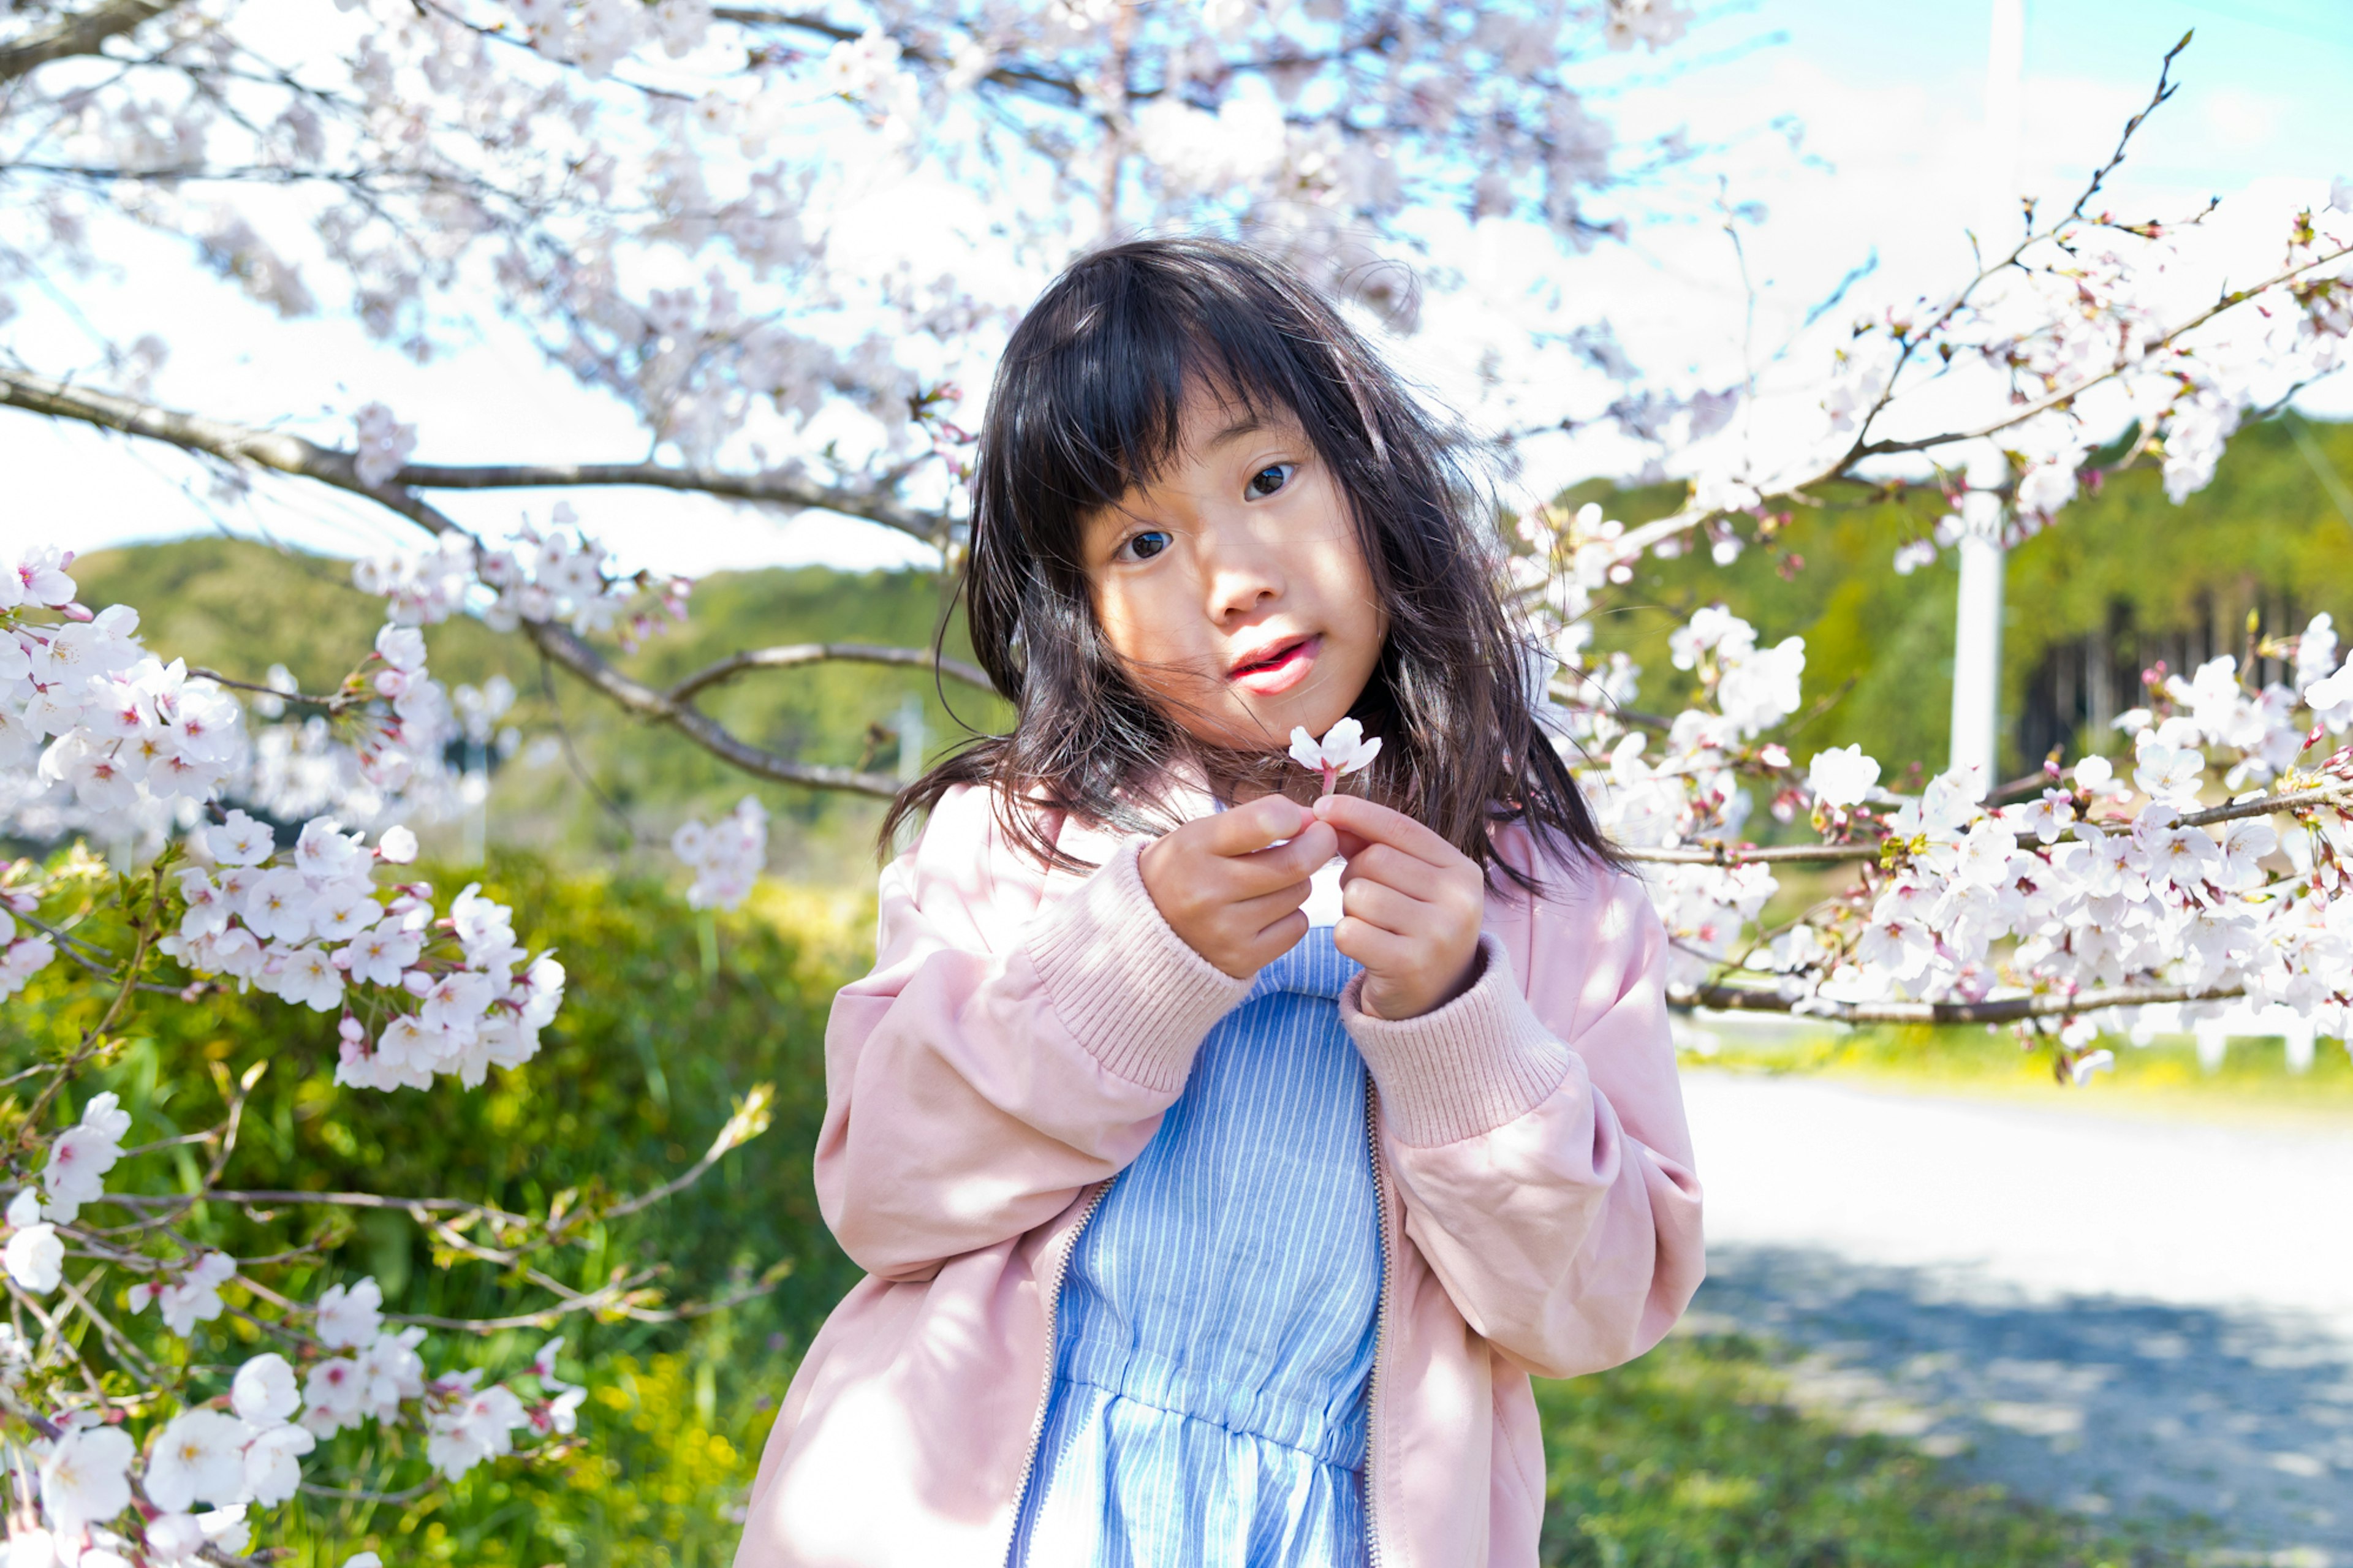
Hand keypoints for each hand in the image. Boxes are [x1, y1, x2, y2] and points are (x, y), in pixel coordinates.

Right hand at [1138, 794, 1337, 978]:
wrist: (1147, 931)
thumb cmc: (1186, 870)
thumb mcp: (1201, 833)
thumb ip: (1255, 820)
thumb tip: (1313, 819)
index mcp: (1194, 847)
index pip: (1265, 822)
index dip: (1295, 816)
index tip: (1301, 819)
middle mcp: (1206, 890)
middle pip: (1295, 863)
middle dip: (1319, 845)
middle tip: (1321, 839)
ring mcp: (1224, 929)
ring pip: (1298, 893)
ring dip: (1297, 882)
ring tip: (1271, 881)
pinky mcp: (1241, 958)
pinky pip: (1296, 927)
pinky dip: (1291, 915)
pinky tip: (1266, 911)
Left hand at [1313, 794, 1484, 1019]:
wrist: (1438, 1002)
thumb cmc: (1416, 931)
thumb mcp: (1412, 885)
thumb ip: (1377, 847)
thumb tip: (1329, 815)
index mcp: (1462, 871)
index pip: (1401, 827)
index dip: (1357, 813)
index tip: (1322, 807)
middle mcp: (1458, 900)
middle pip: (1373, 860)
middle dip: (1355, 875)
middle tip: (1367, 901)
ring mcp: (1438, 934)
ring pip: (1358, 895)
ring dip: (1351, 910)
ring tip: (1372, 926)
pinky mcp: (1410, 965)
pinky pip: (1349, 932)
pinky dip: (1346, 938)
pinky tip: (1367, 949)